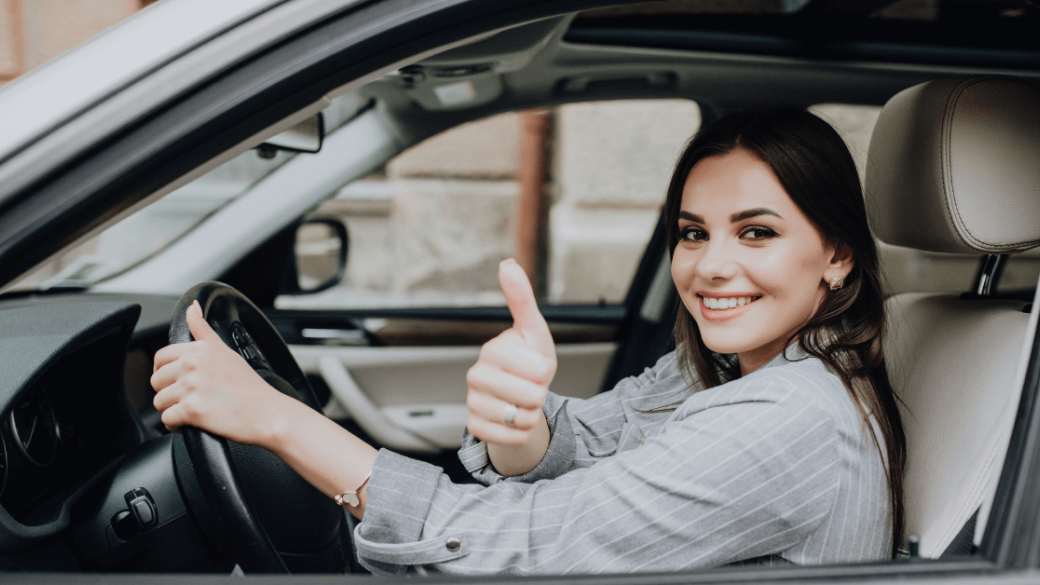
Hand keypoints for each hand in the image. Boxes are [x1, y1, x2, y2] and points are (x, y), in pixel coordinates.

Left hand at [151, 301, 294, 446]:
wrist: (266, 413)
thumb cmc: (249, 386)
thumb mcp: (226, 350)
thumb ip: (203, 329)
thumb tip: (192, 307)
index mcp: (198, 349)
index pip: (160, 358)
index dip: (165, 372)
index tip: (177, 381)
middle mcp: (192, 365)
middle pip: (156, 381)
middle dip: (169, 393)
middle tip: (191, 398)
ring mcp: (191, 387)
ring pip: (159, 402)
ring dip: (172, 410)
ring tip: (193, 411)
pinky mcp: (191, 410)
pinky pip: (166, 420)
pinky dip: (176, 426)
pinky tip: (191, 423)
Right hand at [465, 259, 556, 445]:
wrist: (519, 397)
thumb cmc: (528, 360)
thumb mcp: (533, 330)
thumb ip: (522, 298)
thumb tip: (507, 263)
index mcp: (491, 350)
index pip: (535, 368)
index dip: (544, 371)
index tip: (537, 366)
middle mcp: (475, 376)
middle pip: (530, 396)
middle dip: (541, 395)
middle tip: (531, 387)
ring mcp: (472, 402)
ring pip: (521, 419)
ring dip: (532, 415)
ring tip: (523, 403)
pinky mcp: (474, 427)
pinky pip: (510, 438)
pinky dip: (521, 435)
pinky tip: (514, 420)